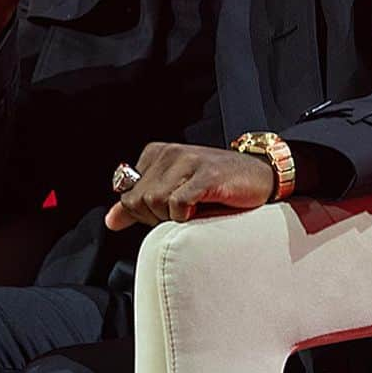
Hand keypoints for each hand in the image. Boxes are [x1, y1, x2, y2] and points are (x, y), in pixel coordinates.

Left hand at [104, 143, 274, 230]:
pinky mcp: (206, 175)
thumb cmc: (216, 187)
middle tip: (183, 214)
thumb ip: (139, 205)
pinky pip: (178, 205)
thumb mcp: (173, 192)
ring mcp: (188, 161)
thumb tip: (111, 221)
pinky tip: (202, 211)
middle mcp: (170, 152)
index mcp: (156, 153)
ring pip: (155, 202)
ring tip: (194, 211)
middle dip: (157, 217)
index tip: (170, 210)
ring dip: (173, 217)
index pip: (128, 194)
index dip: (146, 213)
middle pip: (139, 200)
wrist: (261, 177)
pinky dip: (186, 217)